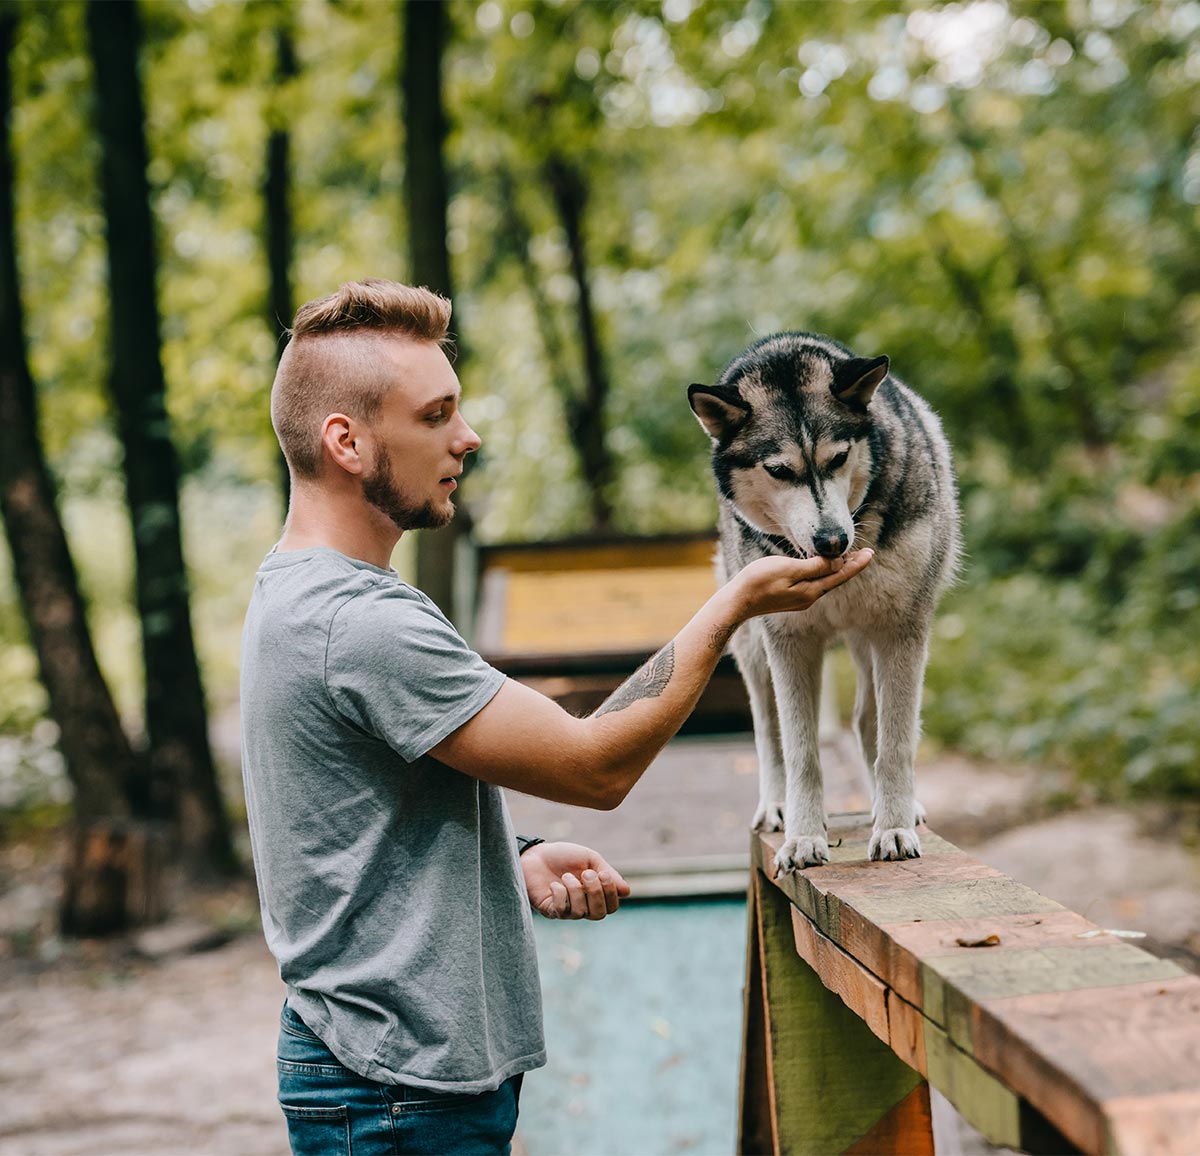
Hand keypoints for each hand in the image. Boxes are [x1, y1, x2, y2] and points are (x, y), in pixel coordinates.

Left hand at [520, 841, 630, 919]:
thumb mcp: (589, 859)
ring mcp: (566, 910)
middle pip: (599, 914)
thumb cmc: (563, 856)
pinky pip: (562, 911)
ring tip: (566, 876)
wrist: (535, 854)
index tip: (602, 874)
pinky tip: (554, 885)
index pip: (612, 906)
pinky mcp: (550, 911)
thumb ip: (607, 873)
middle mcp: (583, 905)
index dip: (611, 894)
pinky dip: (561, 895)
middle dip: (595, 893)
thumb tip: (626, 892)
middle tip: (586, 874)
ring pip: (581, 912)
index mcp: (595, 893)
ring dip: (575, 891)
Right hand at [733, 549, 872, 618]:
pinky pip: (814, 584)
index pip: (840, 575)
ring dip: (837, 569)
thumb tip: (837, 563)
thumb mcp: (789, 569)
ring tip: (848, 558)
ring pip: (825, 582)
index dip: (856, 564)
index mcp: (811, 591)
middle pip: (835, 579)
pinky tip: (822, 568)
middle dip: (850, 566)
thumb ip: (815, 566)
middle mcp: (809, 598)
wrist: (737, 602)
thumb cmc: (760, 581)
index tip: (870, 553)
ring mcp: (799, 600)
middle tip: (865, 553)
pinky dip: (823, 573)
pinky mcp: (790, 598)